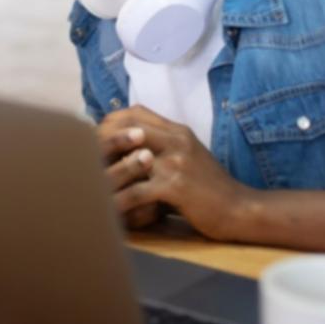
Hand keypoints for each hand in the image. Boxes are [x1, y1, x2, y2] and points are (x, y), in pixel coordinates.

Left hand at [97, 106, 252, 240]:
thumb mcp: (189, 157)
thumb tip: (131, 147)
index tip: (96, 137)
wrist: (241, 209)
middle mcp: (176, 140)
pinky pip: (136, 192)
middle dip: (101, 144)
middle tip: (83, 159)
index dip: (112, 122)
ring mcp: (176, 162)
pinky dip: (119, 202)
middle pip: (126, 129)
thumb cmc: (211, 188)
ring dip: (105, 174)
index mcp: (178, 131)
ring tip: (86, 185)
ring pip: (127, 161)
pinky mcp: (176, 187)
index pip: (137, 112)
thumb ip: (164, 147)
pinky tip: (107, 210)